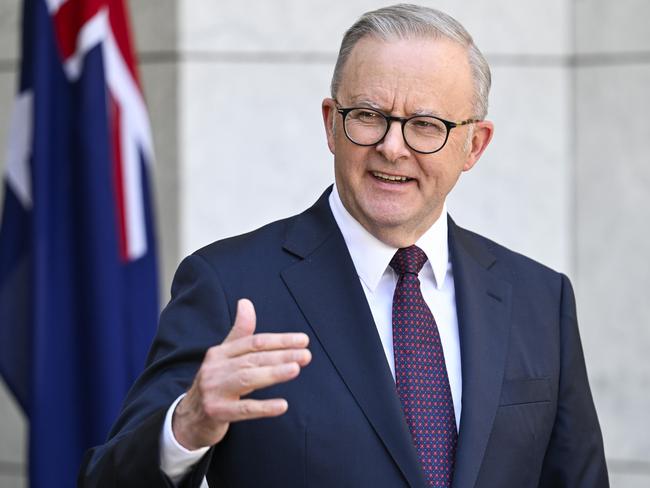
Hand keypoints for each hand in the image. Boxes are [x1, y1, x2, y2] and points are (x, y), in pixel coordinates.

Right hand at [172, 298, 310, 449]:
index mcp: (219, 353)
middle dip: (282, 355)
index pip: (253, 342)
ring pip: (247, 379)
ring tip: (295, 369)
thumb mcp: (224, 357)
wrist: (189, 418)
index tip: (303, 340)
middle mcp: (215, 368)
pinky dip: (263, 407)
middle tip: (306, 355)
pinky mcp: (216, 413)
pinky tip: (282, 405)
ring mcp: (214, 390)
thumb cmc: (215, 383)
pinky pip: (243, 409)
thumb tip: (246, 302)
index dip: (279, 340)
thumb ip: (239, 332)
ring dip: (273, 374)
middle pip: (253, 359)